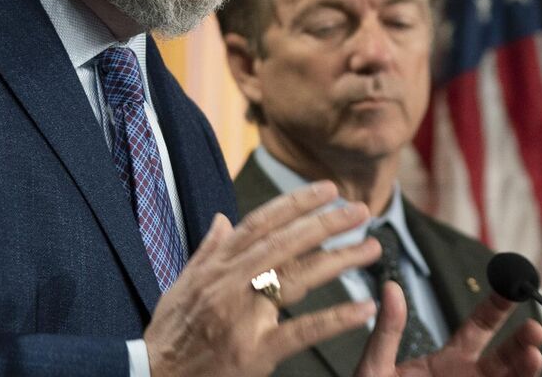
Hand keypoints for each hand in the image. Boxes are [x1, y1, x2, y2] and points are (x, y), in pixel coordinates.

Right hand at [143, 181, 383, 376]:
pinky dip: (335, 319)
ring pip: (298, 279)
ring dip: (340, 260)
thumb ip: (206, 252)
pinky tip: (364, 308)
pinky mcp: (255, 352)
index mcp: (215, 268)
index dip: (296, 203)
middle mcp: (229, 285)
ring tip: (372, 248)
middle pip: (286, 244)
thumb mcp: (180, 286)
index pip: (261, 224)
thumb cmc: (169, 335)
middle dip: (326, 223)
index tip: (327, 190)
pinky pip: (303, 331)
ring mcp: (243, 317)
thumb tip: (222, 219)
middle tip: (361, 210)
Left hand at [355, 281, 541, 376]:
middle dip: (523, 340)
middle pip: (506, 354)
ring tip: (533, 357)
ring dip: (526, 368)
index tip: (513, 286)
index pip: (481, 325)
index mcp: (448, 360)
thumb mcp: (375, 367)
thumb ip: (387, 332)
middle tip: (533, 329)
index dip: (499, 305)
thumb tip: (391, 288)